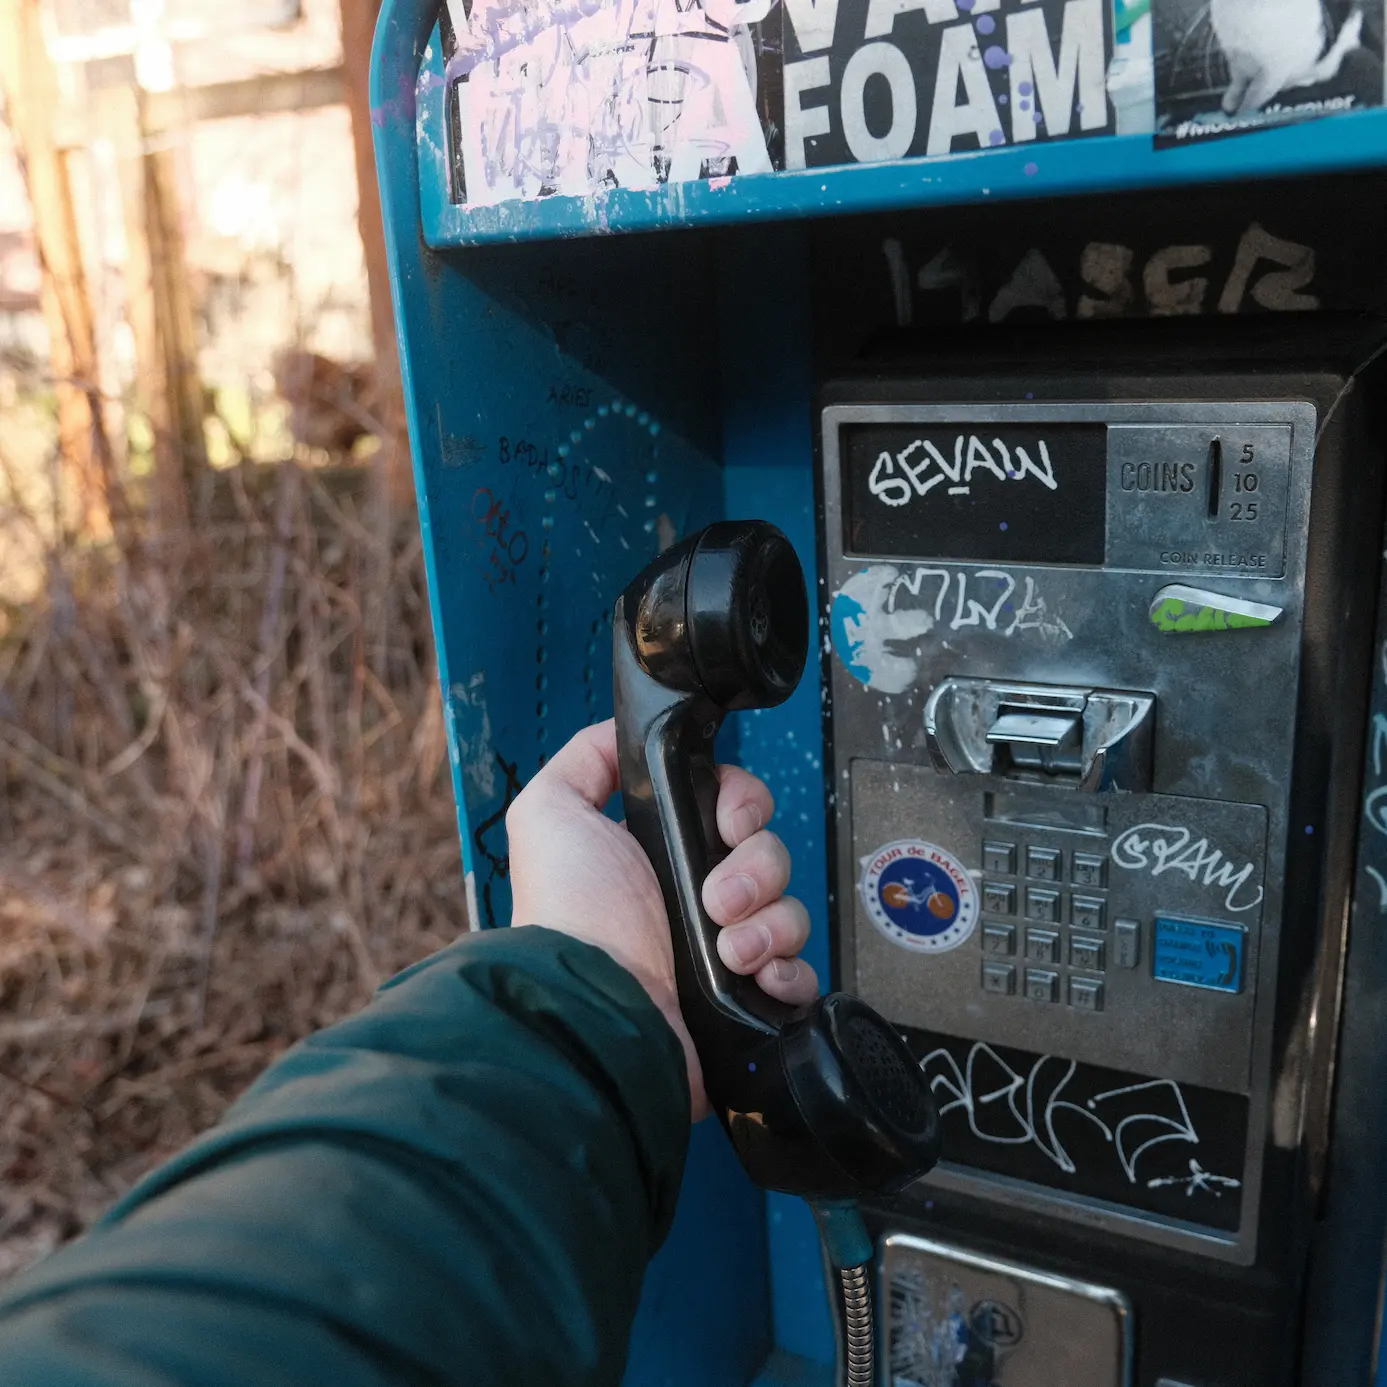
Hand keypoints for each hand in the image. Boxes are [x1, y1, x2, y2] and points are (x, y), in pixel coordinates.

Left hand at [506, 719, 818, 1119]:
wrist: (593, 1002)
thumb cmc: (569, 910)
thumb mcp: (550, 810)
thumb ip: (585, 760)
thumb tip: (625, 736)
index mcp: (663, 854)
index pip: (735, 810)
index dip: (744, 806)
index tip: (729, 823)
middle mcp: (697, 900)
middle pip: (770, 855)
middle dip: (757, 867)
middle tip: (716, 898)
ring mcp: (726, 952)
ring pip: (790, 911)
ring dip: (768, 923)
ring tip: (728, 950)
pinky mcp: (747, 1001)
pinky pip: (801, 972)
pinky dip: (789, 972)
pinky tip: (758, 976)